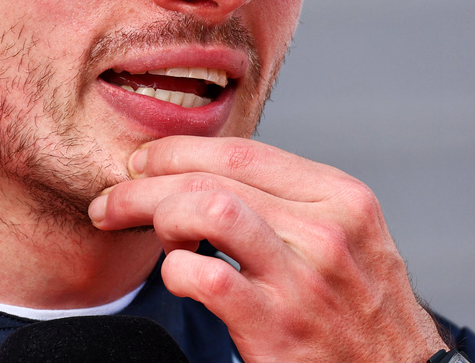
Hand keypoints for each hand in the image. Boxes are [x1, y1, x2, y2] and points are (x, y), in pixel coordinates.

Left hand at [87, 136, 448, 362]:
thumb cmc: (362, 315)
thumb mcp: (349, 240)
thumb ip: (292, 203)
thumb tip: (206, 173)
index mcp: (341, 197)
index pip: (240, 151)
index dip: (177, 150)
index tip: (143, 162)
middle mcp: (326, 229)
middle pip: (212, 176)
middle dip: (146, 182)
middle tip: (112, 200)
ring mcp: (303, 277)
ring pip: (206, 209)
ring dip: (157, 216)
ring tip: (150, 237)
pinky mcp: (278, 325)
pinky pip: (203, 276)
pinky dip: (175, 273)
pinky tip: (180, 280)